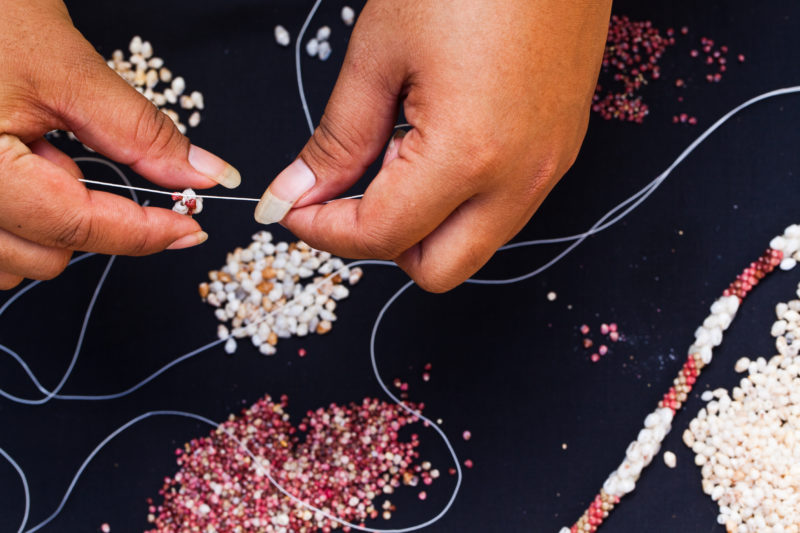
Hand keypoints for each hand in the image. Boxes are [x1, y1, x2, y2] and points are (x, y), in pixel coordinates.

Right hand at [0, 0, 239, 289]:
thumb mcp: (67, 69)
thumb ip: (139, 132)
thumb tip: (204, 173)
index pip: (76, 225)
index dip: (145, 232)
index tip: (190, 228)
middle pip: (44, 256)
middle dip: (88, 222)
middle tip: (81, 158)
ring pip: (13, 262)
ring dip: (47, 226)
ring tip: (37, 156)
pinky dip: (19, 223)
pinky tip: (17, 170)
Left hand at [255, 0, 610, 291]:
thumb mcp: (380, 53)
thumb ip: (337, 141)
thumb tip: (298, 194)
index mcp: (468, 155)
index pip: (381, 236)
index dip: (323, 231)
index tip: (293, 208)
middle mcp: (520, 180)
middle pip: (436, 270)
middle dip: (380, 245)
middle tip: (345, 195)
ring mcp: (549, 169)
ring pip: (471, 247)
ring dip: (422, 225)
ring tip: (396, 156)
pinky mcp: (561, 152)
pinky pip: (501, 211)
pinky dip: (458, 202)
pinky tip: (437, 146)